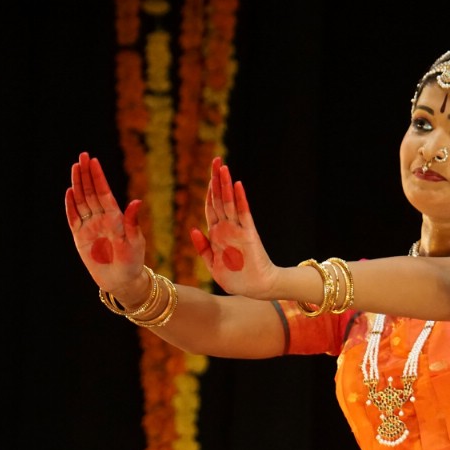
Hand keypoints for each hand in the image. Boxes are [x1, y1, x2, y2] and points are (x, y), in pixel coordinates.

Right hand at [65, 151, 147, 298]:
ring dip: (77, 184)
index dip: (98, 176)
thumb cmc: (133, 260)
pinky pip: (73, 218)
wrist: (122, 280)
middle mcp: (101, 218)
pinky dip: (70, 206)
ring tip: (74, 167)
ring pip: (81, 201)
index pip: (104, 191)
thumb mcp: (135, 240)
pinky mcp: (80, 237)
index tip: (93, 160)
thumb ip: (132, 221)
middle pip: (90, 192)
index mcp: (115, 216)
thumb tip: (136, 202)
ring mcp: (89, 226)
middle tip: (81, 156)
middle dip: (86, 174)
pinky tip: (69, 191)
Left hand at [190, 158, 278, 298]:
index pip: (211, 207)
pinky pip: (243, 214)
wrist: (255, 289)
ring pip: (229, 202)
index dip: (209, 191)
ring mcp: (238, 230)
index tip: (209, 175)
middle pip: (219, 199)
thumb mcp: (212, 264)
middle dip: (217, 180)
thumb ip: (203, 248)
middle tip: (216, 160)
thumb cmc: (236, 279)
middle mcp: (227, 228)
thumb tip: (194, 229)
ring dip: (225, 184)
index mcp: (217, 234)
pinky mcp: (249, 234)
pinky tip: (237, 185)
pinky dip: (240, 199)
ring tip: (223, 166)